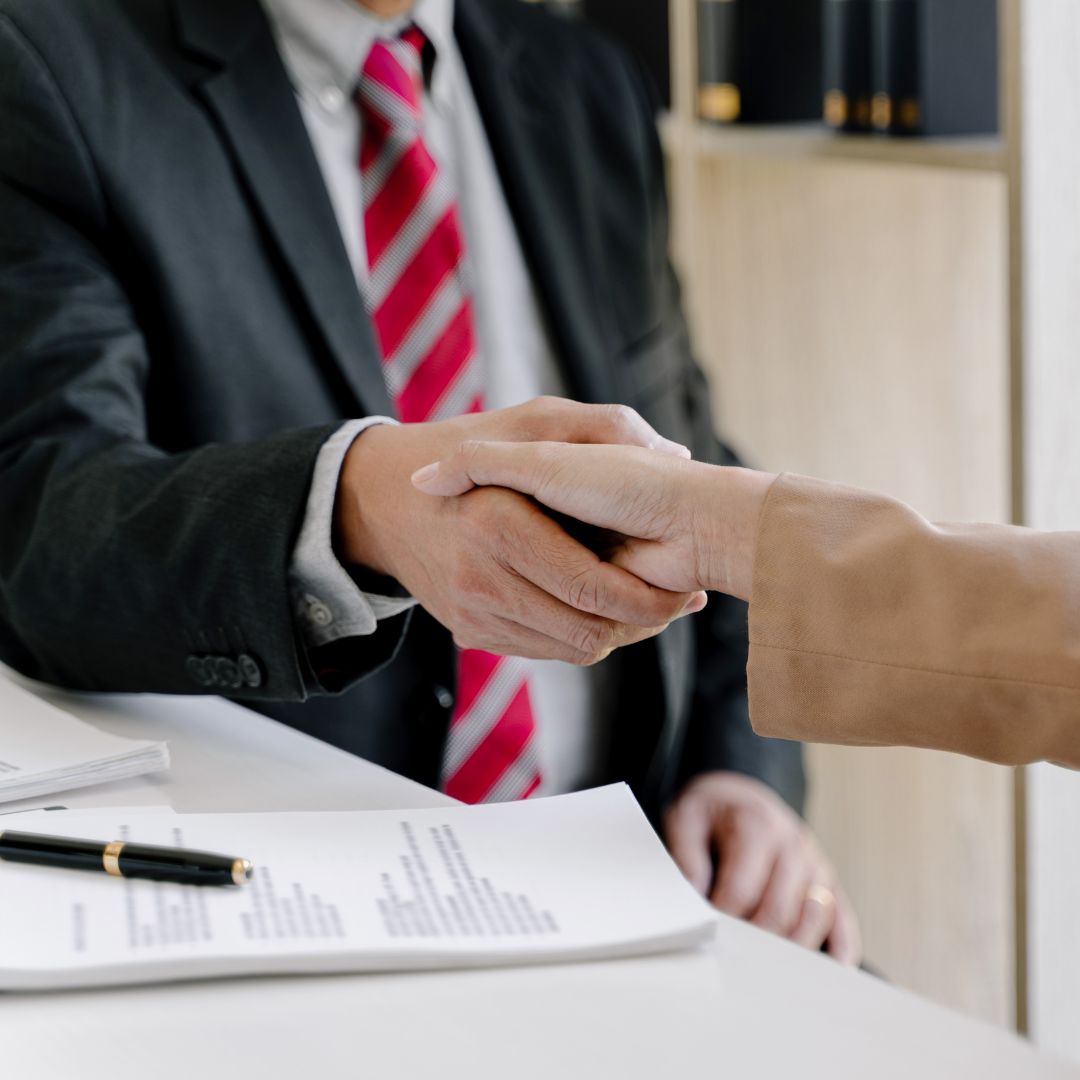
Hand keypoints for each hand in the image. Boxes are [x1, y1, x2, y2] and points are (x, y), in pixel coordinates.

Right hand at [336, 399, 705, 664]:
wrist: (385, 499)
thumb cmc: (469, 447)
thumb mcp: (533, 419)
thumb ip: (601, 424)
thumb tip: (672, 451)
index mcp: (500, 523)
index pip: (591, 587)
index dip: (647, 598)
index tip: (684, 592)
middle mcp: (480, 576)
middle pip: (587, 630)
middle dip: (639, 624)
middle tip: (672, 606)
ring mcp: (471, 610)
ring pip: (569, 649)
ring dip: (615, 634)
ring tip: (643, 606)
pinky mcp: (470, 632)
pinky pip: (542, 652)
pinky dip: (577, 636)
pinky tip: (596, 608)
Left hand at [664, 772, 861, 963]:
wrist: (741, 794)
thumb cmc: (713, 813)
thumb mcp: (686, 818)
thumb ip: (687, 858)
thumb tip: (695, 903)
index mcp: (757, 825)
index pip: (743, 890)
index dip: (723, 920)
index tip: (706, 936)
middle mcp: (794, 844)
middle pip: (780, 911)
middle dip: (754, 942)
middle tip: (731, 958)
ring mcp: (816, 864)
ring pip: (816, 918)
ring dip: (792, 949)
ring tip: (765, 970)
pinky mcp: (829, 882)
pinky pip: (845, 920)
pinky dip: (843, 948)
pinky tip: (831, 969)